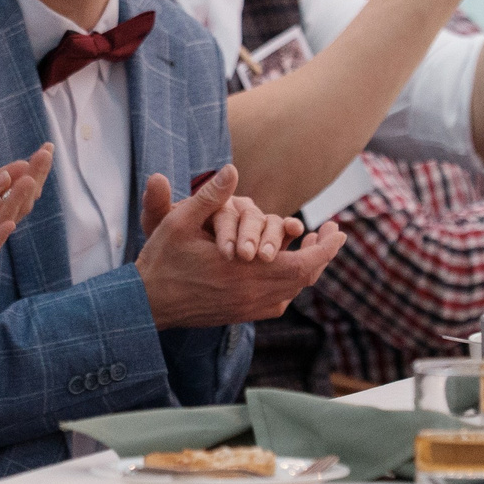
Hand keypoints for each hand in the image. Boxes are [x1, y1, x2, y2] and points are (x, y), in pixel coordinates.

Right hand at [136, 165, 344, 328]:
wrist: (146, 303)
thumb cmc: (162, 259)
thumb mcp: (180, 221)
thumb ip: (210, 196)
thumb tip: (232, 169)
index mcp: (246, 272)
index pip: (304, 264)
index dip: (326, 248)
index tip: (338, 230)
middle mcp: (253, 295)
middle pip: (305, 278)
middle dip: (321, 254)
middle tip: (328, 232)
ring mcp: (248, 308)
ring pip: (292, 291)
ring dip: (306, 268)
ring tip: (309, 245)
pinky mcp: (240, 315)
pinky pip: (277, 302)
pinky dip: (288, 284)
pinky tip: (283, 268)